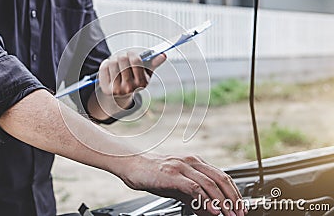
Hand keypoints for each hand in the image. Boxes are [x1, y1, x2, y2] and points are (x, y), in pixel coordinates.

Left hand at [98, 51, 165, 97]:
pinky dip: (106, 63)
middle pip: (123, 59)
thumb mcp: (146, 72)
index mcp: (142, 83)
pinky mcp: (106, 89)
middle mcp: (130, 88)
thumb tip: (163, 55)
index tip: (131, 53)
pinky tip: (109, 67)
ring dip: (114, 58)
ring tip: (116, 62)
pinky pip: (103, 68)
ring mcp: (117, 89)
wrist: (121, 93)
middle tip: (122, 56)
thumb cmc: (135, 78)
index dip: (132, 53)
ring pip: (112, 62)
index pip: (136, 60)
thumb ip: (154, 62)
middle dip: (122, 55)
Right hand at [121, 154, 245, 215]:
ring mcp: (182, 167)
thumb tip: (209, 211)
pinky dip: (205, 200)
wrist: (132, 165)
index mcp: (195, 162)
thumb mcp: (177, 187)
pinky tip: (211, 210)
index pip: (222, 176)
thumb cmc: (153, 174)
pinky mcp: (173, 174)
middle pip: (221, 178)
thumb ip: (194, 198)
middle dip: (233, 198)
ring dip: (223, 201)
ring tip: (229, 215)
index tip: (240, 206)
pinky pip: (194, 187)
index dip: (234, 192)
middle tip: (239, 213)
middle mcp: (191, 162)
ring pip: (210, 183)